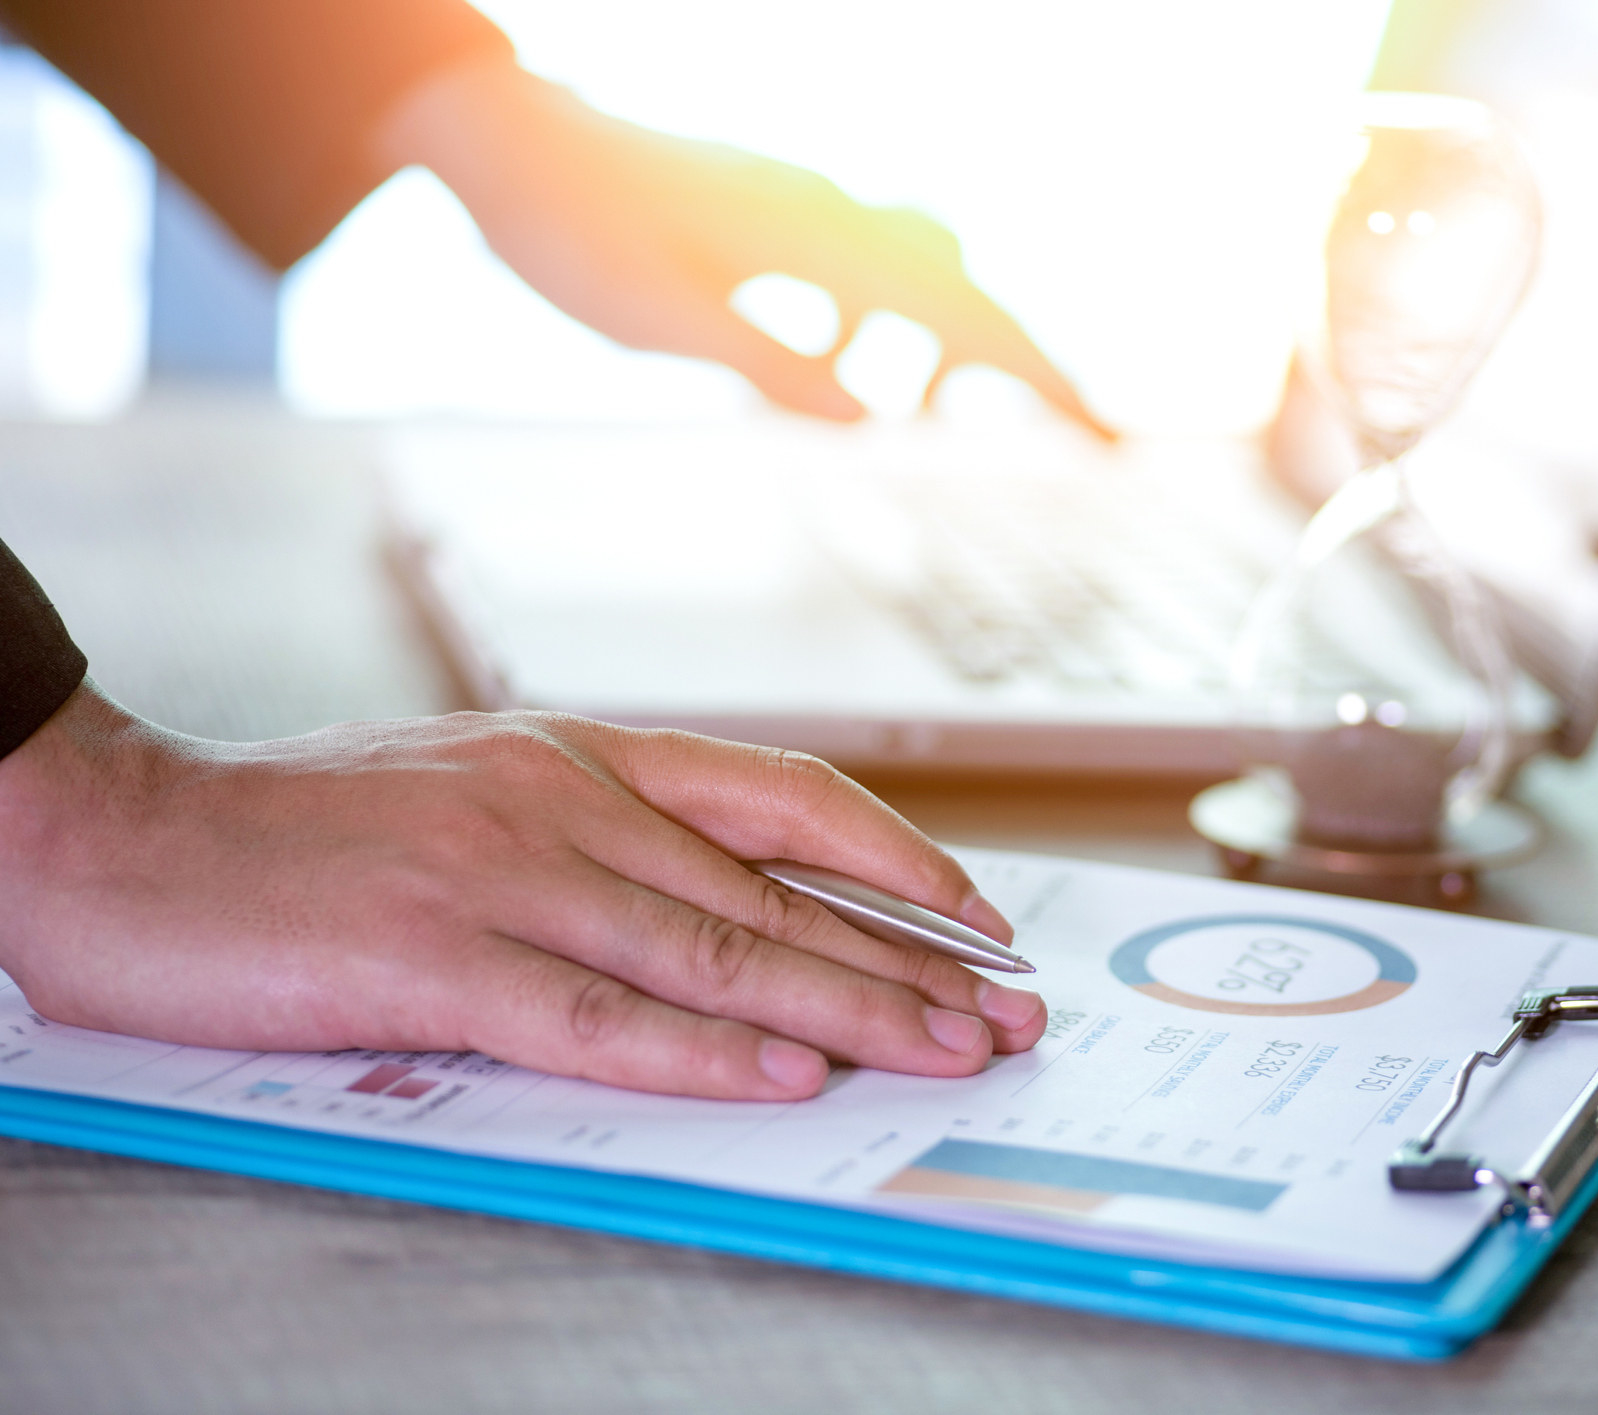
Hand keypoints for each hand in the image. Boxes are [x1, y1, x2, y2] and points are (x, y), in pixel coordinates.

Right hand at [0, 686, 1044, 1099]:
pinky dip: (703, 1048)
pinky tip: (786, 1073)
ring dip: (850, 1008)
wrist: (122, 831)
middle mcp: (566, 801)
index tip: (982, 918)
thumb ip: (593, 839)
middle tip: (1008, 1013)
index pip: (784, 799)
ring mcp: (504, 873)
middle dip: (912, 960)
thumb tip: (721, 907)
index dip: (900, 861)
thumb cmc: (299, 827)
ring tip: (950, 1052)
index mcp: (581, 756)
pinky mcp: (435, 956)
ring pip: (719, 949)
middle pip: (779, 892)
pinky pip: (599, 1014)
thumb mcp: (473, 792)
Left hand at [376, 54, 1111, 436]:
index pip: (965, 319)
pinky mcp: (776, 215)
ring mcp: (808, 209)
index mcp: (822, 238)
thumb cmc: (572, 226)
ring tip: (932, 416)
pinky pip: (862, 271)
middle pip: (969, 296)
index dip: (1043, 380)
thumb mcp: (661, 315)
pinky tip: (833, 360)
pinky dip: (878, 324)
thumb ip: (769, 362)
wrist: (503, 137)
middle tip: (1085, 438)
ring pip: (921, 279)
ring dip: (948, 347)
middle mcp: (832, 215)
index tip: (1103, 436)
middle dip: (1029, 369)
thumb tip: (869, 422)